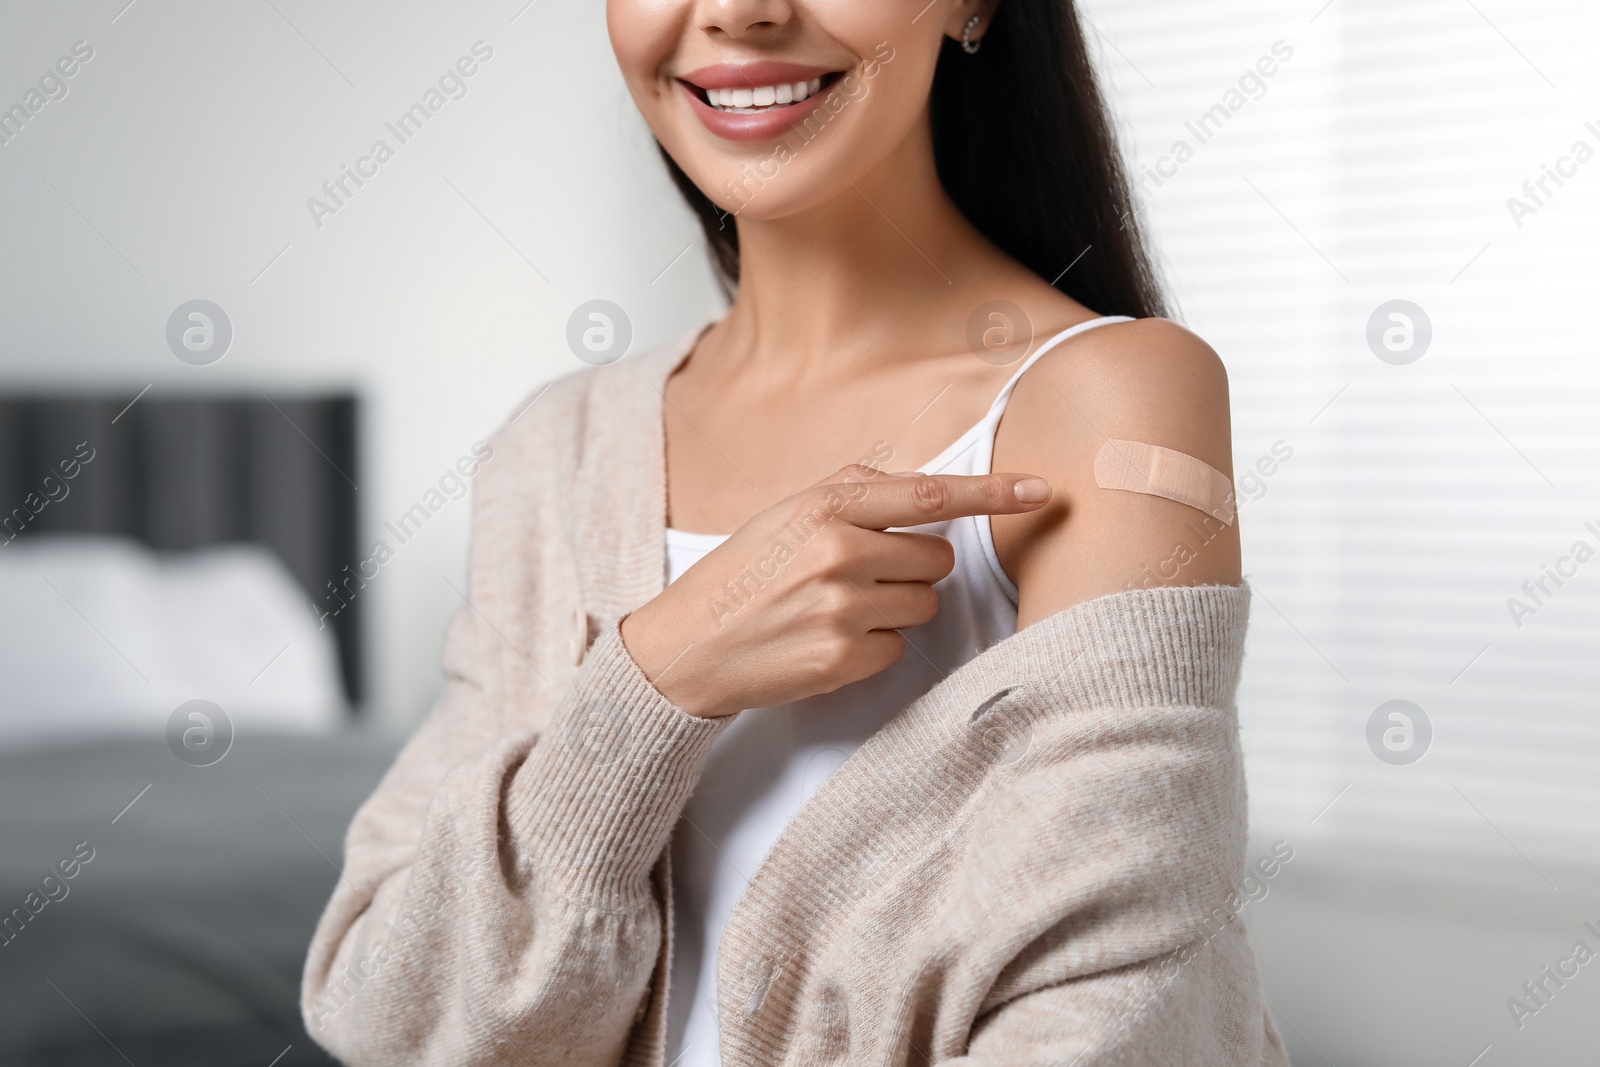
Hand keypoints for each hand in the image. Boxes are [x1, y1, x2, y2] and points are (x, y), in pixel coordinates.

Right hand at [619, 465, 1051, 717]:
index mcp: (824, 507)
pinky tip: (827, 641)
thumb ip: (851, 492)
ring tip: (835, 609)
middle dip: (909, 568)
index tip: (1042, 489)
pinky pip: (899, 648)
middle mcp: (838, 553)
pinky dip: (873, 647)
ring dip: (895, 608)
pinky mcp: (844, 658)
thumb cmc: (739, 576)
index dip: (993, 492)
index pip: (928, 495)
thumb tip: (918, 488)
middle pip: (936, 558)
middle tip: (854, 577)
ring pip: (924, 605)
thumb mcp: (784, 513)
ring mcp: (843, 609)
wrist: (684, 648)